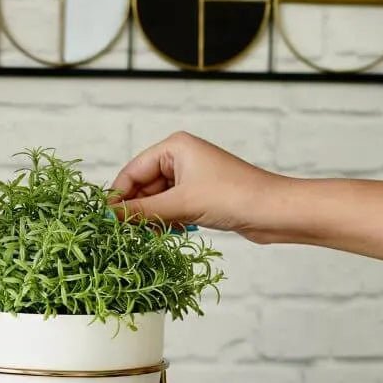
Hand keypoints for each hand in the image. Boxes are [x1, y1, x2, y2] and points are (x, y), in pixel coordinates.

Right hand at [111, 132, 283, 240]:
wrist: (276, 212)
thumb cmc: (233, 197)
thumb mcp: (180, 204)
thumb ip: (141, 211)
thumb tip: (110, 216)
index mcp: (174, 147)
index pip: (132, 171)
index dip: (118, 195)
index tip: (107, 220)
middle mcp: (181, 158)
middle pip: (143, 186)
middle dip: (137, 209)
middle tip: (127, 233)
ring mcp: (191, 177)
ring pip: (156, 199)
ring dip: (152, 218)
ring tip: (152, 234)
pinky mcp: (201, 195)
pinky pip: (171, 207)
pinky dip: (166, 221)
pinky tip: (170, 233)